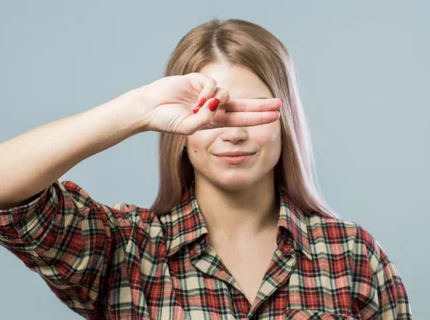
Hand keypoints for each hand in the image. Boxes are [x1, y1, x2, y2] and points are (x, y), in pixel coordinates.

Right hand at [140, 72, 281, 134]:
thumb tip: (217, 108)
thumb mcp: (187, 128)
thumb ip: (204, 121)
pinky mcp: (199, 80)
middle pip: (243, 105)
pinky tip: (197, 101)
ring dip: (217, 102)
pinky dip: (208, 93)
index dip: (258, 117)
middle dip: (261, 105)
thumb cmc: (165, 121)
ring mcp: (207, 93)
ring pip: (226, 94)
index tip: (276, 117)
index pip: (242, 119)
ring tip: (199, 109)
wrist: (148, 108)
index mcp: (214, 120)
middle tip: (280, 104)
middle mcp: (214, 106)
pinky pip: (213, 85)